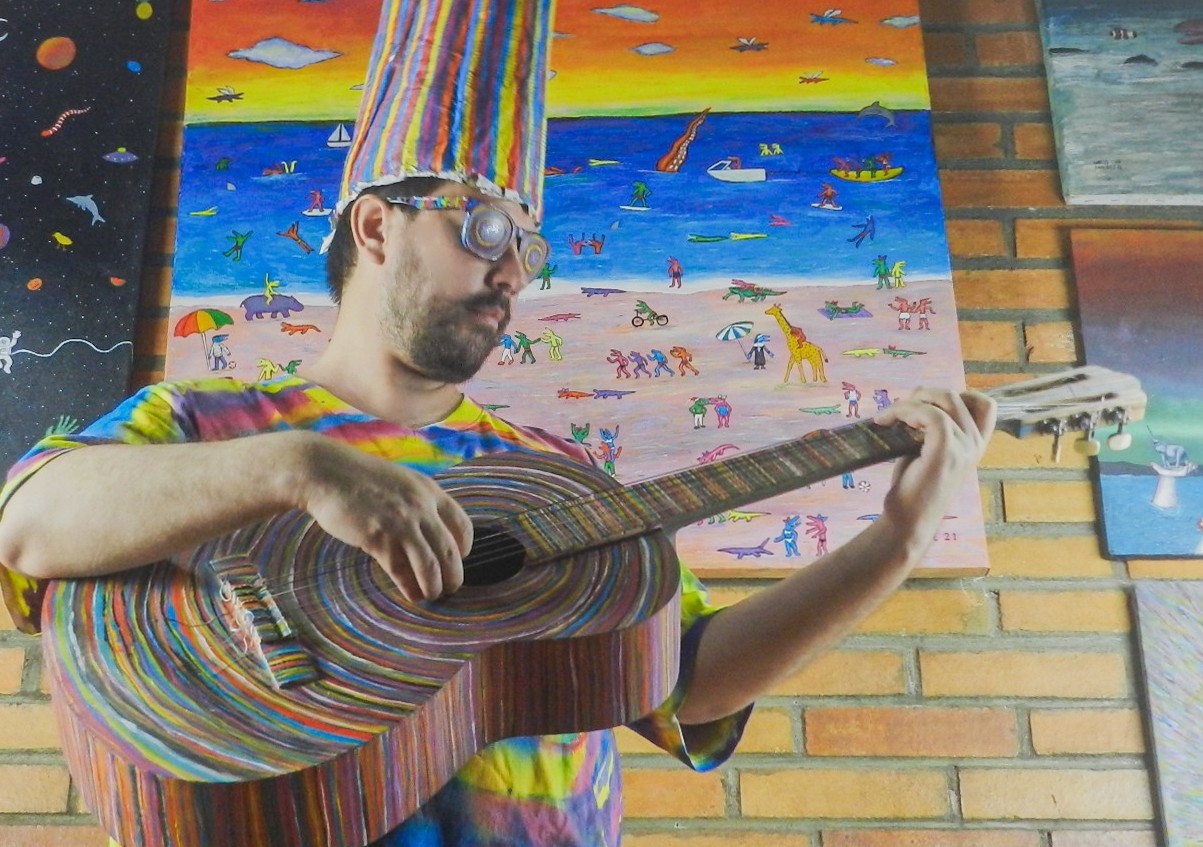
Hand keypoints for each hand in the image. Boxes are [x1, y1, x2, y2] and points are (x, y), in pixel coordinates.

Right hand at [298, 438, 473, 602]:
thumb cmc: (360, 479)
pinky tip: (411, 594)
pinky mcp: (377, 538)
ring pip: (430, 566)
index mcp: (430, 491)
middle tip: (450, 588)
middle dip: (454, 576)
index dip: (464, 548)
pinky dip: (410, 588)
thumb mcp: (400, 481)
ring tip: (432, 595)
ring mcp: (400, 524)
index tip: (459, 559)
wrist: (325, 472)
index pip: (462, 526)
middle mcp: (421, 508)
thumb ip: (418, 503)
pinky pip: (401, 572)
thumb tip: (430, 530)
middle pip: (450, 552)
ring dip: (434, 587)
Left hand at [872, 388, 996, 546]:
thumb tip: (916, 398)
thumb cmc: (914, 488)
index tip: (928, 403)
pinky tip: (885, 421)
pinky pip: (928, 413)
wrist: (908, 521)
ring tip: (887, 416)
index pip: (985, 405)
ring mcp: (964, 447)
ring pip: (943, 400)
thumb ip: (931, 429)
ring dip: (909, 402)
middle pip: (957, 395)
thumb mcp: (927, 452)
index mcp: (975, 445)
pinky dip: (903, 410)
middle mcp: (975, 444)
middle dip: (923, 395)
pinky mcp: (946, 450)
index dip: (958, 394)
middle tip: (898, 410)